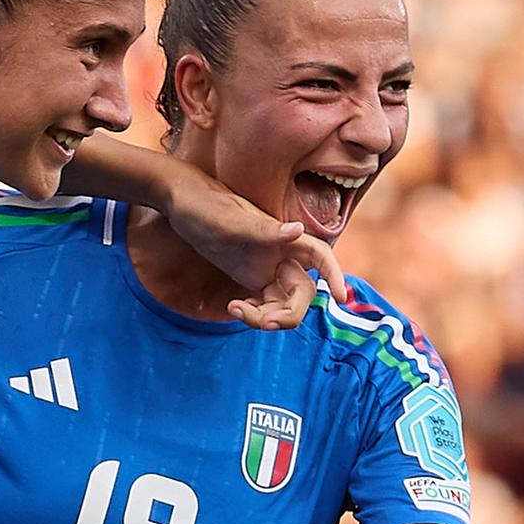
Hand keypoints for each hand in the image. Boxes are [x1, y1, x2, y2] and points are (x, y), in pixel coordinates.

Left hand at [158, 169, 346, 329]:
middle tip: (262, 322)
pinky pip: (265, 304)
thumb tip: (298, 231)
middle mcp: (280, 253)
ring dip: (267, 316)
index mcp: (284, 236)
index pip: (320, 255)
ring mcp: (266, 266)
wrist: (181, 201)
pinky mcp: (250, 276)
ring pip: (283, 302)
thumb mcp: (232, 220)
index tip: (342, 298)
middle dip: (288, 313)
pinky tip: (233, 306)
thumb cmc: (205, 205)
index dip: (334, 275)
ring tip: (236, 310)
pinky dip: (255, 313)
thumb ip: (265, 230)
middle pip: (303, 292)